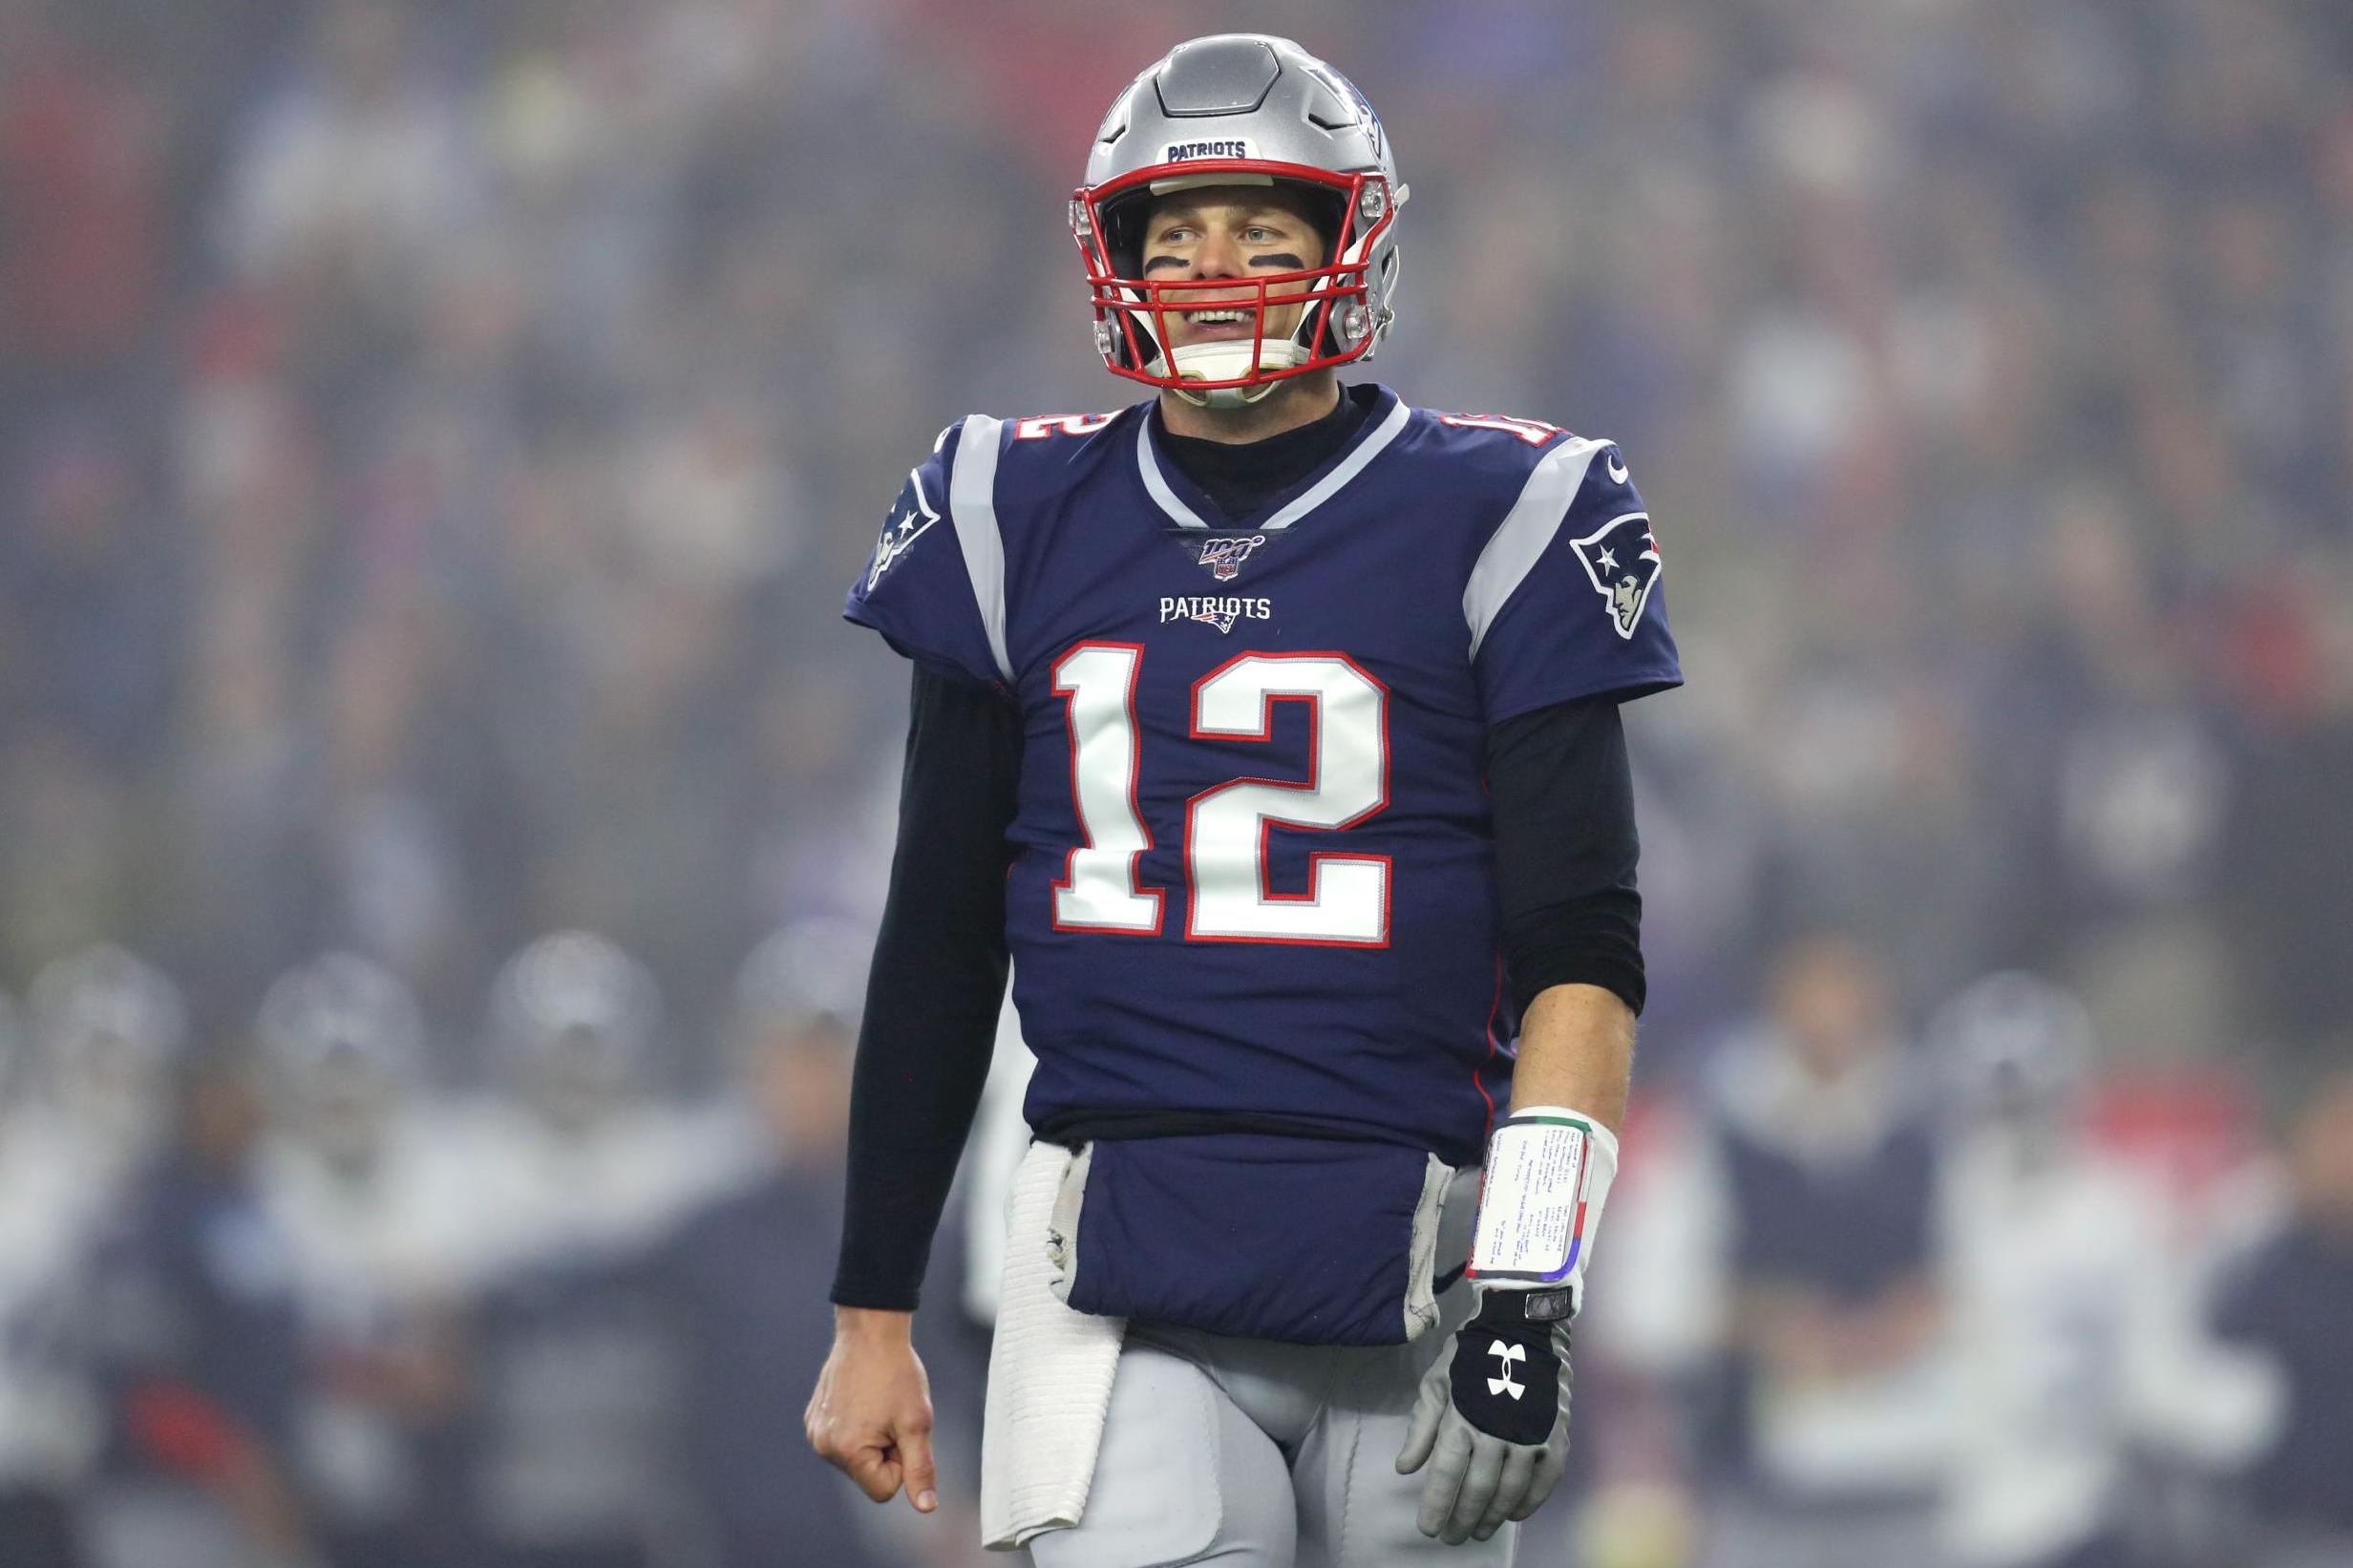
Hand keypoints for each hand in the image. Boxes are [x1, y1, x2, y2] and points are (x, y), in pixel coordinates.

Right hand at [806, 1307, 940, 1513]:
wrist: (870, 1331)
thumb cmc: (896, 1373)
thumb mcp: (917, 1423)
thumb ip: (920, 1469)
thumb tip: (927, 1508)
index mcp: (848, 1451)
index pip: (884, 1490)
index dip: (902, 1463)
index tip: (902, 1431)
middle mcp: (824, 1447)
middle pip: (868, 1474)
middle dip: (886, 1451)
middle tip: (891, 1413)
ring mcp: (815, 1431)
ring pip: (857, 1457)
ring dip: (873, 1438)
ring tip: (877, 1404)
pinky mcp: (813, 1418)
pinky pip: (843, 1439)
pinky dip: (857, 1425)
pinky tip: (862, 1398)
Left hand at [1395, 1291, 1570, 1543]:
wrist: (1523, 1326)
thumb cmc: (1471, 1355)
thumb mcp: (1437, 1383)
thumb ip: (1421, 1428)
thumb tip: (1405, 1469)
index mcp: (1462, 1419)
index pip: (1446, 1475)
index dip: (1437, 1506)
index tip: (1428, 1529)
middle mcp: (1496, 1432)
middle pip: (1477, 1490)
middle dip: (1462, 1519)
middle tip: (1453, 1537)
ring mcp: (1530, 1436)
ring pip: (1510, 1492)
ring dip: (1493, 1516)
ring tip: (1480, 1531)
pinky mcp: (1556, 1437)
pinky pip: (1544, 1482)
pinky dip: (1529, 1503)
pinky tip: (1514, 1514)